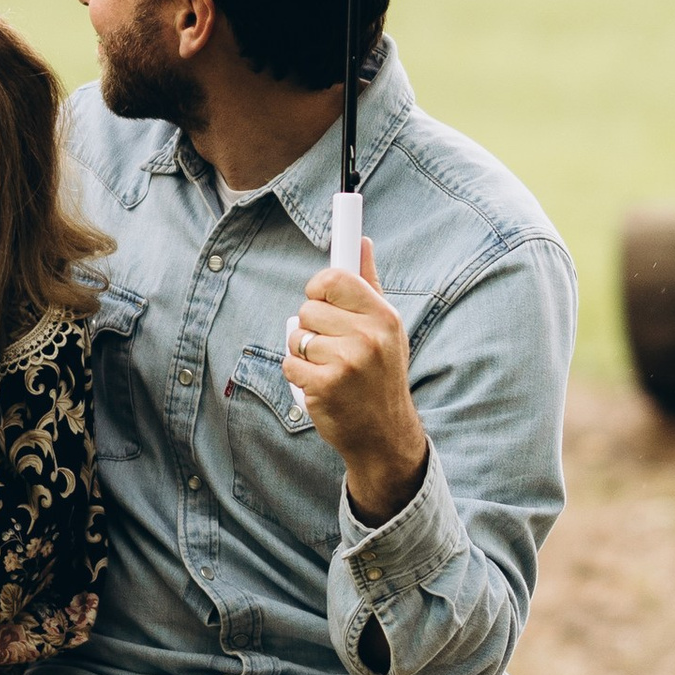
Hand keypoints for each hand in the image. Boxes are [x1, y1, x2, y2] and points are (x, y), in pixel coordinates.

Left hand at [284, 239, 427, 526]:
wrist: (384, 434)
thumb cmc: (380, 374)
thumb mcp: (385, 328)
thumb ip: (368, 283)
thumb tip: (361, 240)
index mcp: (383, 316)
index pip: (334, 277)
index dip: (319, 287)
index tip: (320, 298)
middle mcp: (368, 336)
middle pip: (308, 308)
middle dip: (311, 327)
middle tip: (331, 347)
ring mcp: (347, 362)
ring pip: (297, 337)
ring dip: (304, 353)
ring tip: (328, 368)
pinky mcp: (325, 386)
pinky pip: (290, 363)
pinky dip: (297, 375)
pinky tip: (320, 386)